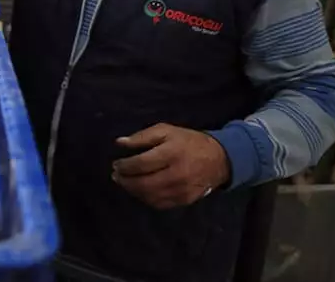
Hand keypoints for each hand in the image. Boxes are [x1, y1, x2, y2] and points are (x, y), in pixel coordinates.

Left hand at [111, 123, 230, 209]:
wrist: (218, 159)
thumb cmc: (188, 142)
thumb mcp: (166, 131)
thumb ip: (142, 136)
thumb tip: (119, 143)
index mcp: (172, 154)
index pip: (141, 164)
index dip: (124, 166)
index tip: (116, 164)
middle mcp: (177, 174)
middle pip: (143, 183)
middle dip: (125, 181)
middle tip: (116, 176)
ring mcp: (181, 190)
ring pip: (149, 196)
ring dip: (133, 191)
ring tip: (125, 183)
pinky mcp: (184, 200)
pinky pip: (159, 204)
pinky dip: (145, 198)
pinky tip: (140, 191)